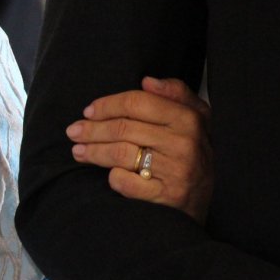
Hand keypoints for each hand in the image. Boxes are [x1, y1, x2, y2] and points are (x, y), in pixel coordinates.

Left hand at [67, 77, 212, 221]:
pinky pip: (126, 182)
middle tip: (73, 132)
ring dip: (92, 152)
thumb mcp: (195, 118)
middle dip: (91, 129)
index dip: (107, 105)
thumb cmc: (192, 152)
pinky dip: (112, 177)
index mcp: (189, 119)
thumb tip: (147, 81)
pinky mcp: (166, 196)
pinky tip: (108, 174)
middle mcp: (184, 143)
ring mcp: (176, 171)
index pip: (137, 102)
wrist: (205, 198)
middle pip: (123, 128)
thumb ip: (175, 94)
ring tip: (78, 151)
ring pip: (120, 154)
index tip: (88, 111)